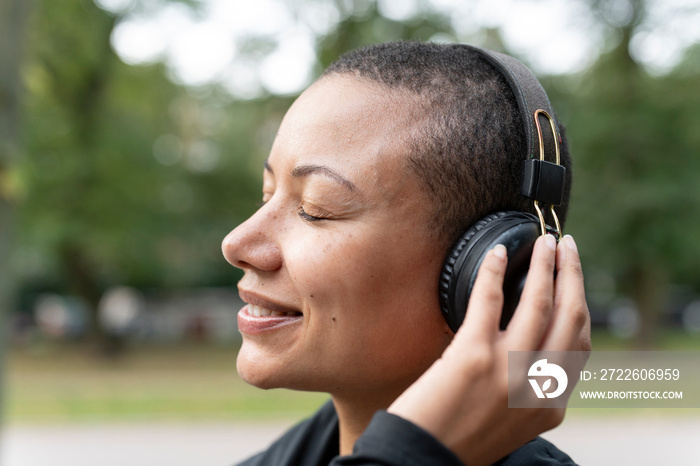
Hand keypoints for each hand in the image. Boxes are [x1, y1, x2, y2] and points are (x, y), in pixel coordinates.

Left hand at [388, 234, 590, 465]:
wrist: (423, 460)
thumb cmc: (459, 440)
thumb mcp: (511, 424)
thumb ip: (528, 392)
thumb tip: (531, 356)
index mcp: (549, 406)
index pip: (579, 346)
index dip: (580, 305)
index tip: (574, 281)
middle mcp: (538, 386)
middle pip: (570, 317)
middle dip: (572, 275)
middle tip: (566, 247)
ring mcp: (509, 369)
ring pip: (540, 302)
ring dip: (547, 265)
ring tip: (546, 243)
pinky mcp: (473, 355)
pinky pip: (490, 300)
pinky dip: (495, 271)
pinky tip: (497, 253)